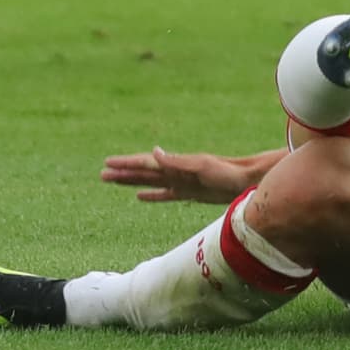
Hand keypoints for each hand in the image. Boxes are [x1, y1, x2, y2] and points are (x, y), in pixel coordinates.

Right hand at [100, 147, 262, 204]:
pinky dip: (152, 195)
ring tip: (114, 182)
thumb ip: (177, 162)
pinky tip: (140, 197)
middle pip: (144, 173)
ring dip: (133, 183)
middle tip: (102, 174)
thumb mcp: (202, 166)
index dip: (127, 164)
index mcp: (177, 164)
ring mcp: (183, 183)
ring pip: (151, 183)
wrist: (248, 181)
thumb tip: (153, 152)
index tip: (107, 163)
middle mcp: (177, 172)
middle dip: (124, 173)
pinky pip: (166, 195)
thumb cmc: (227, 172)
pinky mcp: (191, 194)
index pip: (146, 163)